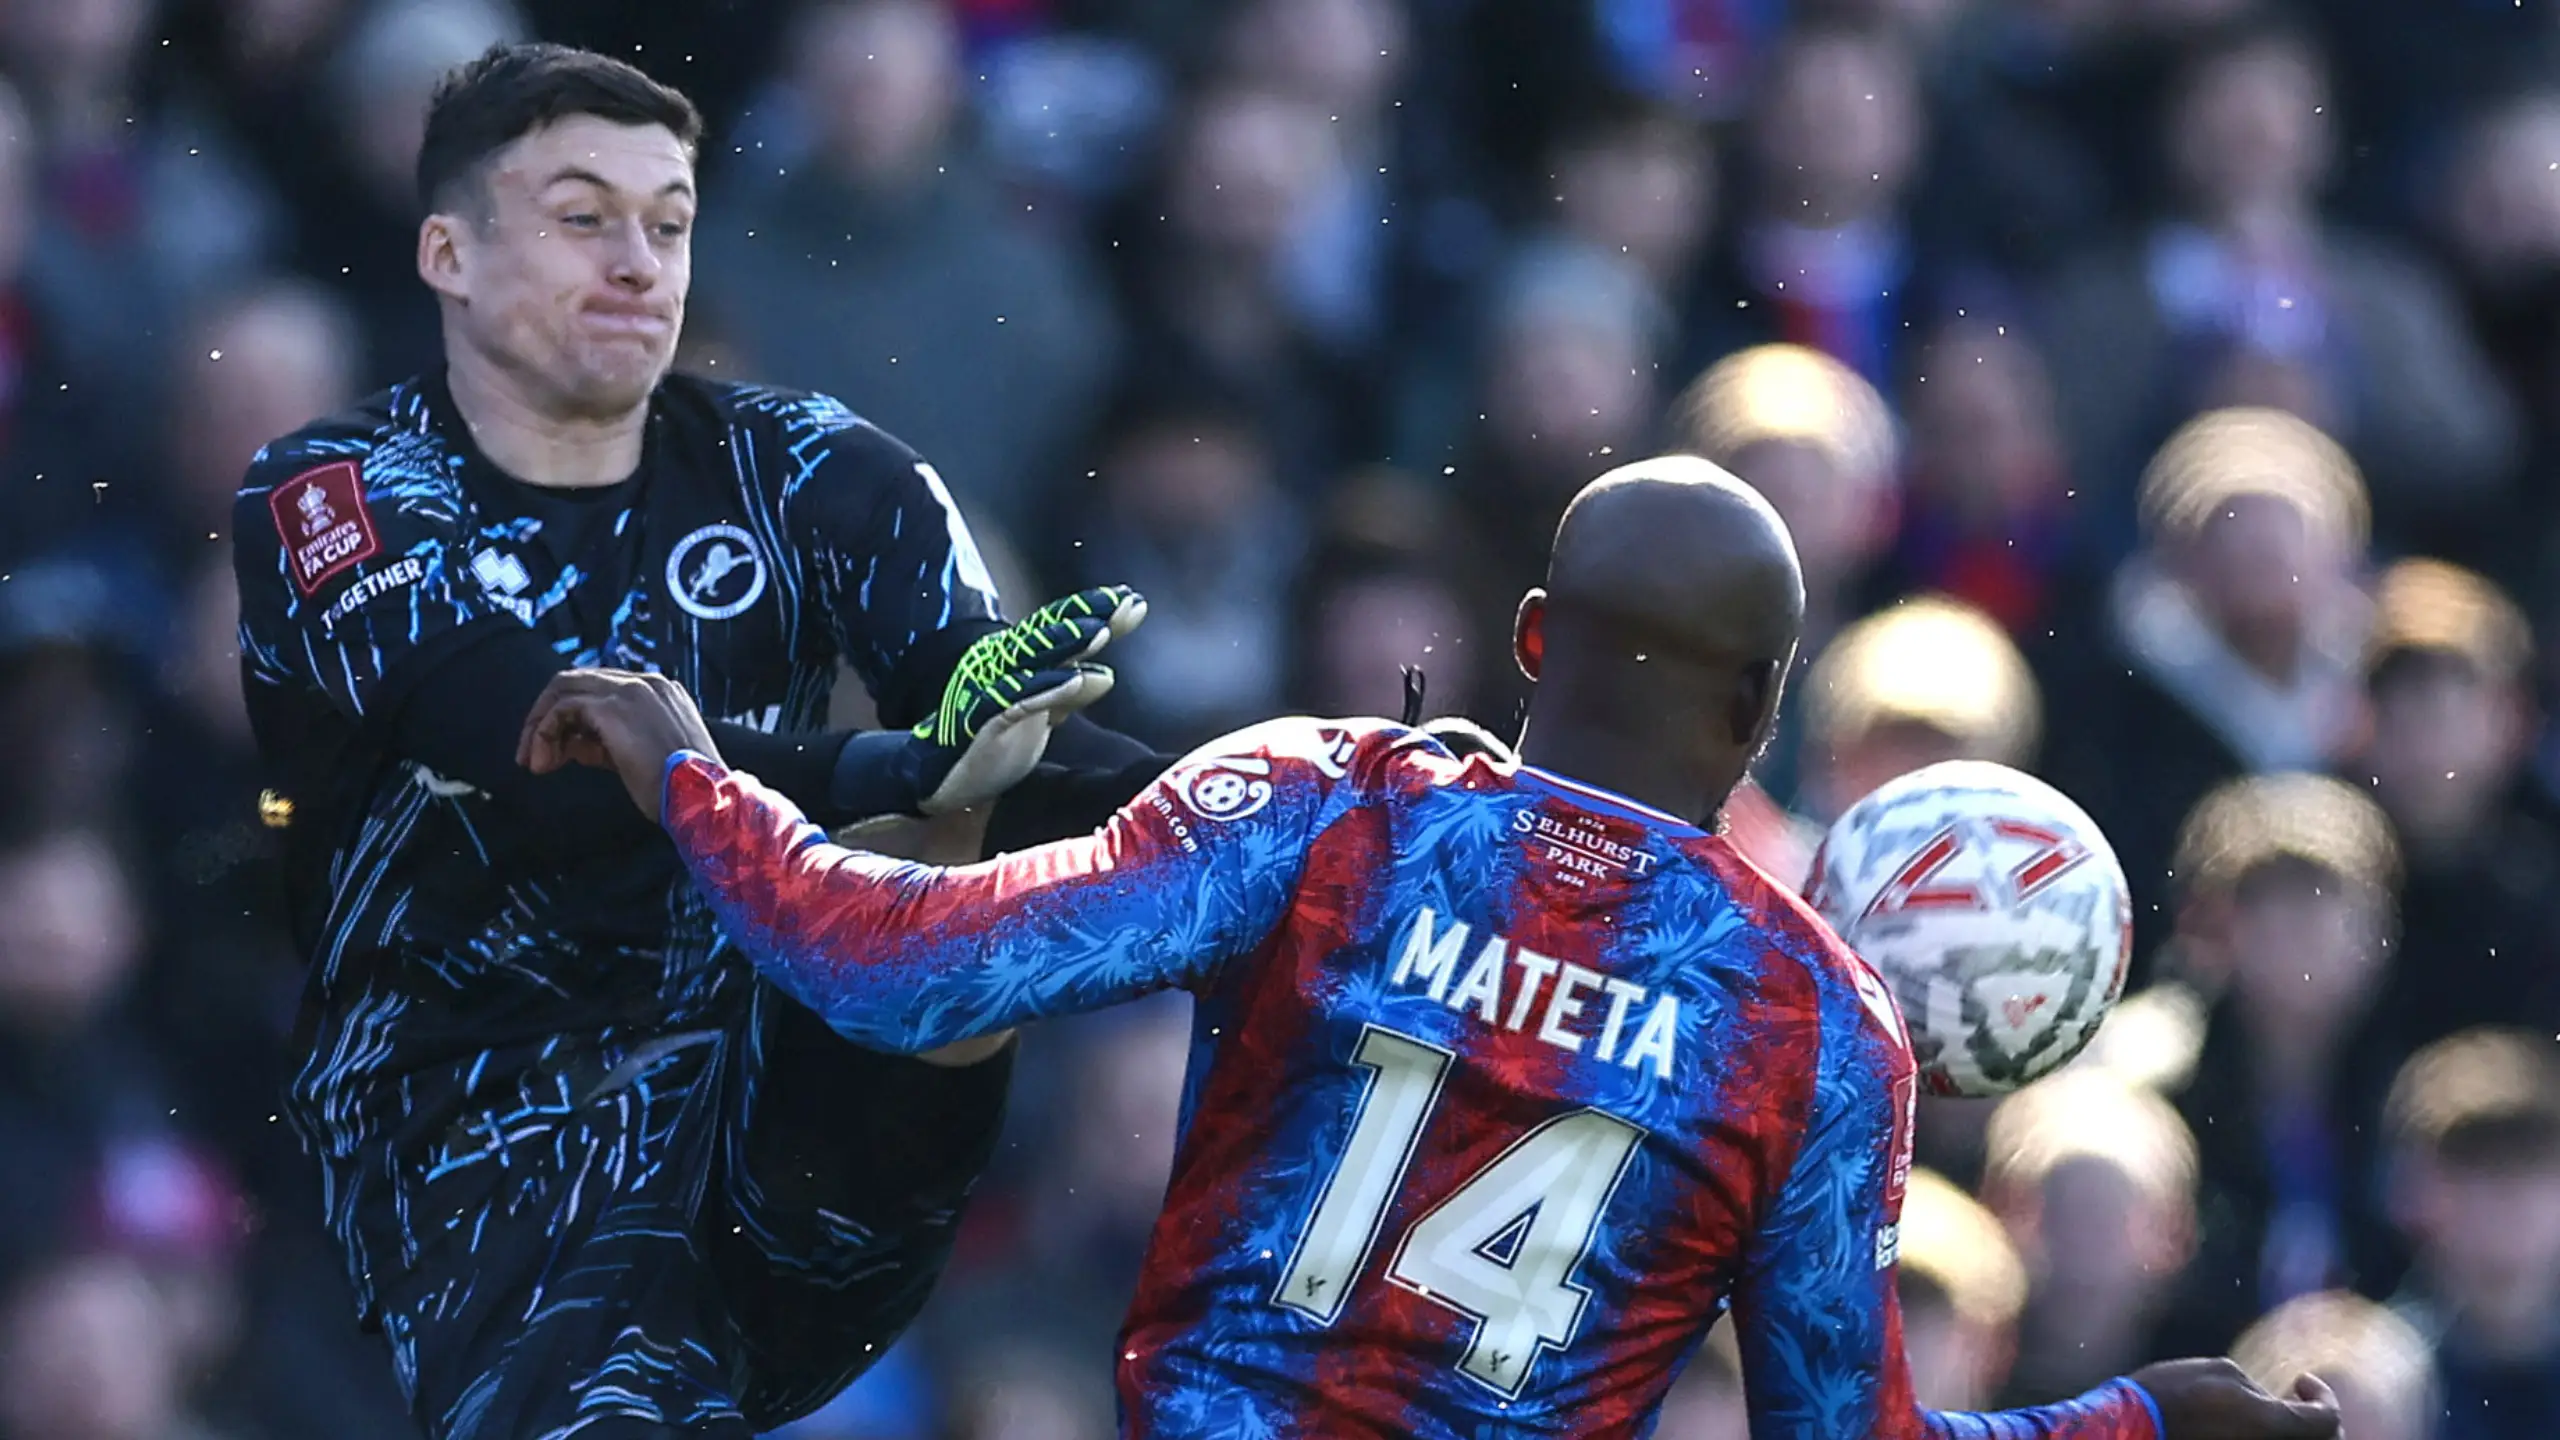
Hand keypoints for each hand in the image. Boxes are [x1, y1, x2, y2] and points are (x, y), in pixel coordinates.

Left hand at [518, 669, 721, 822]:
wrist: (703, 798)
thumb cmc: (681, 789)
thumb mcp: (641, 759)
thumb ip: (607, 744)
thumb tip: (572, 745)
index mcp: (660, 691)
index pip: (601, 688)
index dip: (573, 717)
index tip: (562, 751)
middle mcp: (646, 682)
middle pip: (577, 680)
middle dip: (547, 716)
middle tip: (532, 754)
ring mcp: (630, 690)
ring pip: (565, 689)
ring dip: (541, 726)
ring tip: (534, 763)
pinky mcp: (613, 707)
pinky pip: (563, 709)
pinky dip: (545, 733)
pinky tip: (544, 762)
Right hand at [911, 585, 1147, 813]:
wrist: (939, 777)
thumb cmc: (991, 742)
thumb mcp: (1039, 716)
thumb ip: (1068, 694)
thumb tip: (1106, 675)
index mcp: (1018, 662)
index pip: (1058, 629)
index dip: (1093, 611)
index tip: (1132, 599)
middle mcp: (1003, 666)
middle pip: (1050, 634)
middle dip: (1089, 616)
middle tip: (1130, 604)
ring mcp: (990, 690)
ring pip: (1031, 660)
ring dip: (1066, 644)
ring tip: (1101, 630)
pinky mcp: (981, 721)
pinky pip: (1014, 701)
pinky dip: (1044, 690)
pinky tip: (1073, 681)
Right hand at [2130, 1358, 2340, 1438]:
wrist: (2137, 1428)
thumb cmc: (2175, 1394)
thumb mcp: (2223, 1372)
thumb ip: (2259, 1387)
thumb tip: (2271, 1400)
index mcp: (2278, 1426)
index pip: (2328, 1418)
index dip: (2322, 1396)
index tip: (2303, 1381)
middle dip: (2319, 1422)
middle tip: (2301, 1402)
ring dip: (2298, 1434)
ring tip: (2278, 1416)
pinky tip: (2255, 1428)